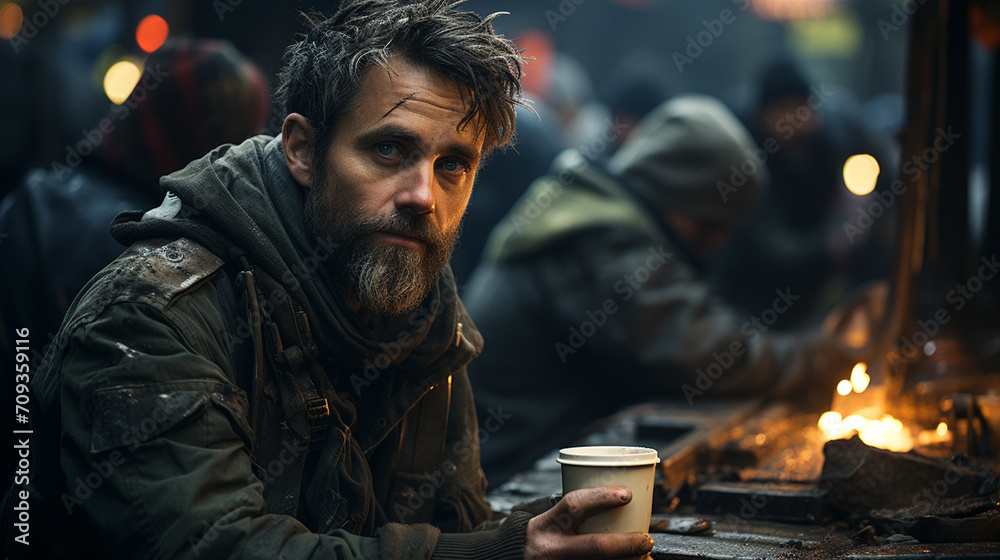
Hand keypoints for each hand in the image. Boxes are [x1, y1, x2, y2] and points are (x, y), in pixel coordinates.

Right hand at [523, 486, 653, 559]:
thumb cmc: (543, 536)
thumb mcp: (552, 520)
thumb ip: (578, 514)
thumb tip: (622, 504)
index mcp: (547, 524)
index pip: (574, 505)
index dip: (602, 497)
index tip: (627, 494)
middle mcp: (552, 549)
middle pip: (596, 546)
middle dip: (628, 543)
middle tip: (646, 539)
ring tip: (645, 557)